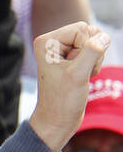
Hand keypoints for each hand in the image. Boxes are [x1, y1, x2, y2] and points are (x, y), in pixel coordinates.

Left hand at [29, 21, 111, 151]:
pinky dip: (94, 64)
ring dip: (95, 59)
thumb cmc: (62, 102)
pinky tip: (84, 77)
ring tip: (81, 76)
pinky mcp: (71, 58)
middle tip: (79, 73)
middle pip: (89, 32)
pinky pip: (94, 51)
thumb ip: (92, 52)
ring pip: (94, 41)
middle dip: (92, 53)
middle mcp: (52, 42)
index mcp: (47, 41)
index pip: (82, 28)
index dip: (86, 48)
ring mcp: (62, 50)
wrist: (56, 122)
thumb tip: (104, 37)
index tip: (74, 69)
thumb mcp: (78, 75)